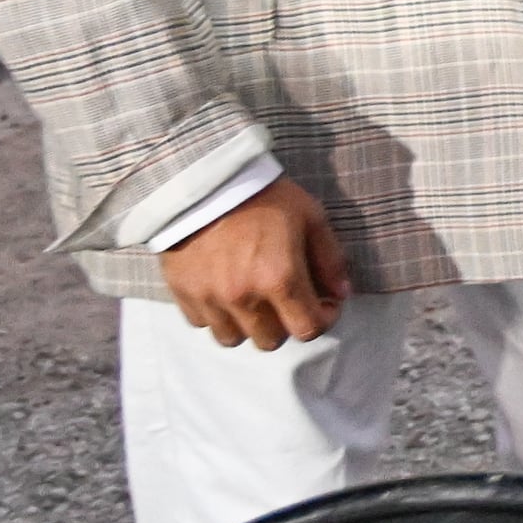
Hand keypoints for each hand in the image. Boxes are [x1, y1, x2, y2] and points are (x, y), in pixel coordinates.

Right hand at [163, 175, 349, 347]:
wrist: (204, 180)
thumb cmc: (265, 196)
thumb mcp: (311, 217)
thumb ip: (330, 259)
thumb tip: (341, 294)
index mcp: (279, 278)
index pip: (307, 330)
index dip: (322, 319)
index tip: (323, 303)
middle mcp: (243, 297)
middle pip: (270, 342)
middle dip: (285, 324)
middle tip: (288, 299)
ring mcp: (209, 298)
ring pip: (233, 339)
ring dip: (249, 325)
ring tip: (254, 297)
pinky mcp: (182, 293)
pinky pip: (203, 323)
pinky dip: (217, 315)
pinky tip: (225, 290)